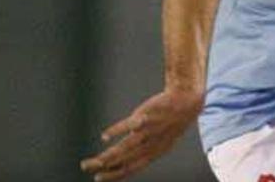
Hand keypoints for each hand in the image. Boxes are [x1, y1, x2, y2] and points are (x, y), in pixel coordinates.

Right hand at [80, 88, 202, 180]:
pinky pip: (129, 125)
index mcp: (155, 152)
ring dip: (106, 156)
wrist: (187, 101)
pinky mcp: (146, 115)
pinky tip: (105, 136)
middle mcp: (151, 144)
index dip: (115, 174)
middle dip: (104, 166)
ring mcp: (149, 131)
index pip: (132, 168)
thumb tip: (125, 156)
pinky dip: (116, 131)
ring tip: (92, 161)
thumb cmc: (173, 121)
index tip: (99, 178)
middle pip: (124, 160)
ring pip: (124, 147)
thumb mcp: (163, 140)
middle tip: (87, 167)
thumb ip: (145, 149)